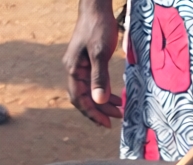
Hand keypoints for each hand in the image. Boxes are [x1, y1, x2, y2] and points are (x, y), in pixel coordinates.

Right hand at [65, 0, 121, 126]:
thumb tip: (99, 101)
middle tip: (117, 118)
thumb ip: (99, 78)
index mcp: (73, 70)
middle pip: (83, 98)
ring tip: (119, 109)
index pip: (80, 99)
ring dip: (103, 101)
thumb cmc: (98, 27)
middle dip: (100, 110)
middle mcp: (73, 70)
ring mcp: (79, 65)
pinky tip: (114, 94)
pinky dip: (103, 89)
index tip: (106, 123)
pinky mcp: (86, 61)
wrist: (96, 6)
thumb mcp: (100, 53)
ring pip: (89, 90)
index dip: (93, 113)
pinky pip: (93, 81)